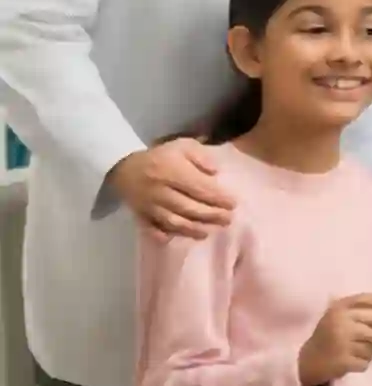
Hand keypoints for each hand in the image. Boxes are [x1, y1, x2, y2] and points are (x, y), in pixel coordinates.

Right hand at [107, 138, 234, 239]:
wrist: (125, 167)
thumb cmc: (161, 156)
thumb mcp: (183, 146)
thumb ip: (201, 156)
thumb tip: (216, 172)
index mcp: (173, 171)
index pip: (199, 188)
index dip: (217, 198)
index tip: (233, 204)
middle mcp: (161, 190)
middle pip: (188, 207)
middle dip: (210, 216)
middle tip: (228, 220)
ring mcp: (149, 205)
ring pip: (172, 221)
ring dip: (193, 229)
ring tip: (210, 231)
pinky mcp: (140, 216)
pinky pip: (151, 229)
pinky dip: (162, 235)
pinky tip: (175, 239)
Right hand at [297, 293, 371, 385]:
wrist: (307, 361)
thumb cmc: (330, 334)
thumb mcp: (341, 314)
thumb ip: (363, 307)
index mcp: (341, 307)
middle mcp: (341, 322)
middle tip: (367, 339)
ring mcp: (342, 342)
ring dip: (369, 350)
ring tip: (357, 350)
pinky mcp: (344, 361)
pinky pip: (366, 362)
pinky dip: (361, 364)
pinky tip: (350, 361)